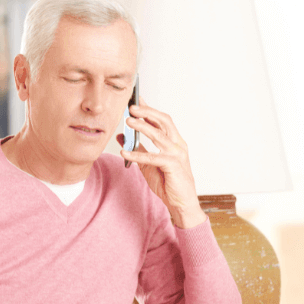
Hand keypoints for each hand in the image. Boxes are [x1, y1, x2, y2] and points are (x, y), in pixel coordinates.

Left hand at [119, 97, 207, 228]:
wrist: (182, 204)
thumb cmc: (169, 184)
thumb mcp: (148, 164)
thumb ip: (137, 149)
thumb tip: (122, 137)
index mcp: (174, 142)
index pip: (162, 120)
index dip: (149, 109)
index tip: (136, 99)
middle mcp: (178, 145)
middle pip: (164, 121)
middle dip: (147, 112)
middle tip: (131, 107)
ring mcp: (177, 155)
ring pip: (159, 135)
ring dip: (142, 127)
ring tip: (128, 122)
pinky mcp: (173, 166)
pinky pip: (153, 157)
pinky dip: (138, 154)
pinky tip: (125, 153)